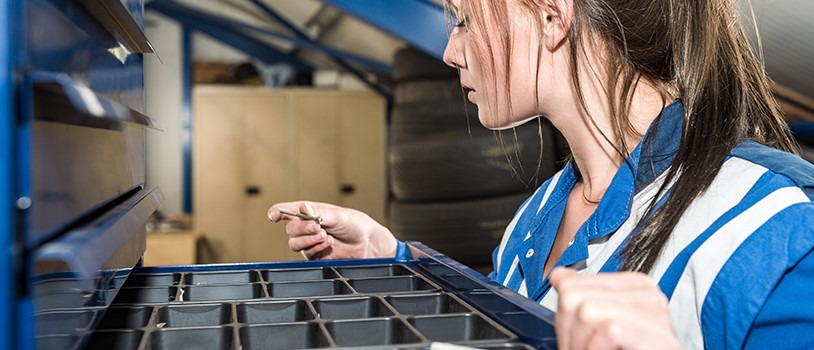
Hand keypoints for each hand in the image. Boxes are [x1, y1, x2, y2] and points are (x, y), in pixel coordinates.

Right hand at [267, 201, 396, 259]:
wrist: (367, 242)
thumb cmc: (354, 223)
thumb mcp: (336, 214)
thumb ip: (318, 212)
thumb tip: (303, 208)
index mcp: (309, 212)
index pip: (286, 211)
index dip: (277, 212)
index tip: (274, 216)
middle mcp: (307, 227)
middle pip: (290, 229)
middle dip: (302, 228)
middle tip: (318, 227)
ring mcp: (310, 242)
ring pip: (295, 244)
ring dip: (309, 240)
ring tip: (326, 236)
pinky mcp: (316, 255)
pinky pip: (307, 254)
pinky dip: (317, 248)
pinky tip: (329, 243)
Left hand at [549, 267, 679, 349]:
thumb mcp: (595, 324)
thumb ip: (580, 297)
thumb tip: (559, 275)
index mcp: (633, 286)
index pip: (574, 283)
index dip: (563, 315)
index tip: (572, 334)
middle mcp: (648, 297)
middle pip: (576, 295)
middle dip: (569, 330)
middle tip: (580, 348)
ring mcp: (657, 316)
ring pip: (589, 310)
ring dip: (581, 342)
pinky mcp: (659, 338)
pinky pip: (610, 330)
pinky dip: (596, 348)